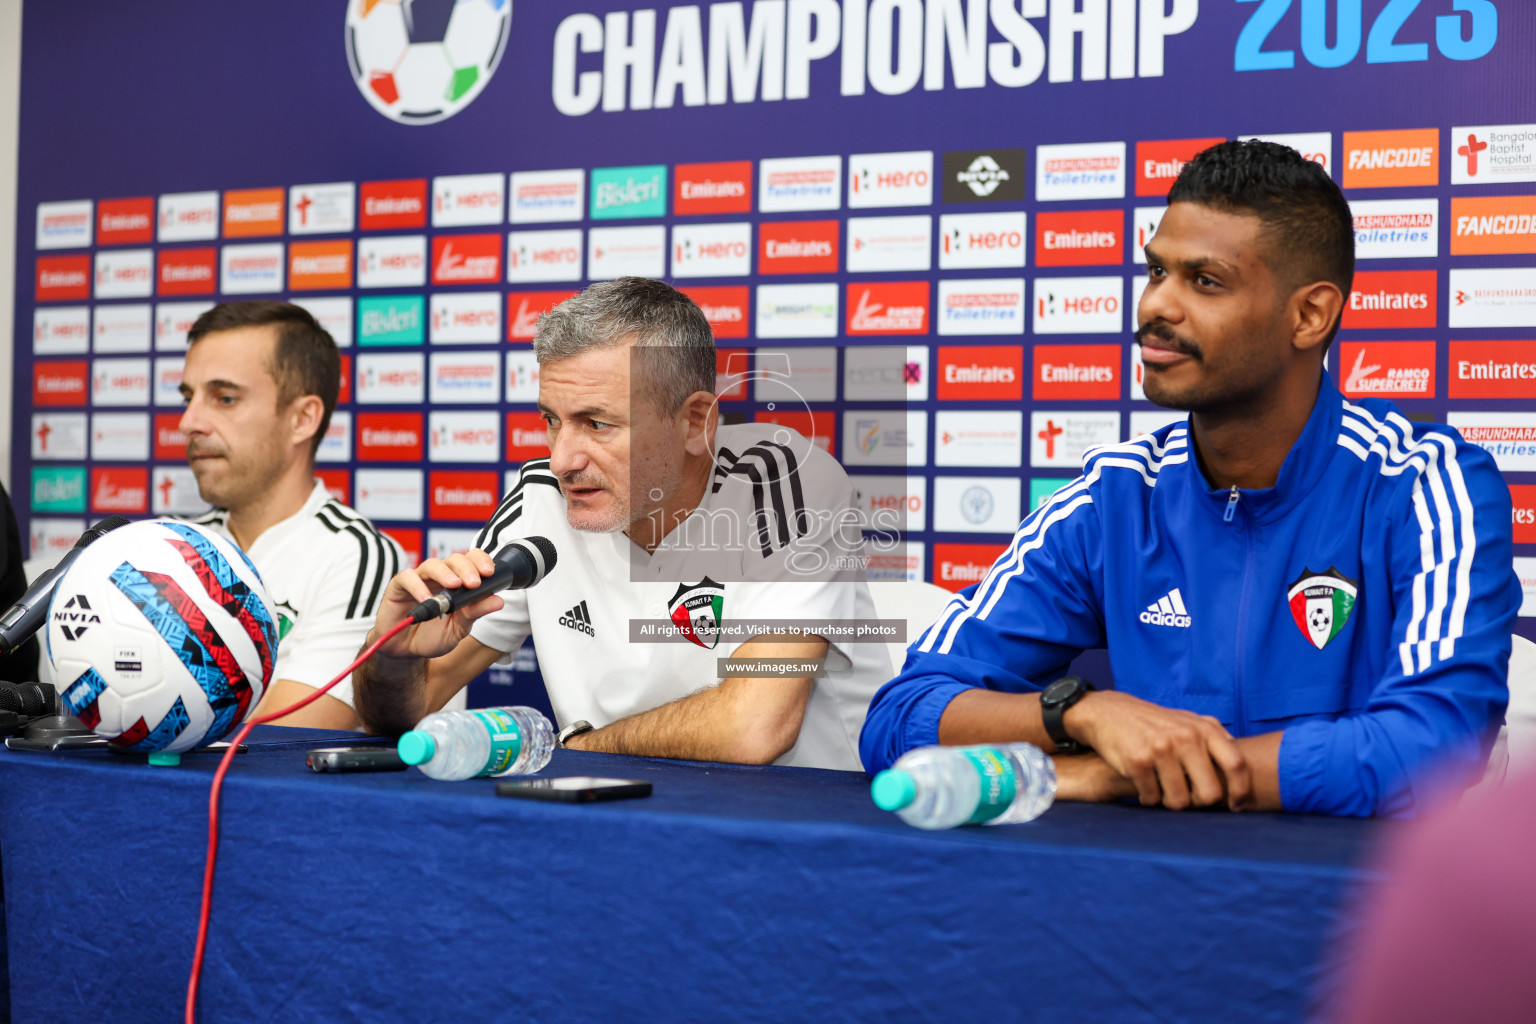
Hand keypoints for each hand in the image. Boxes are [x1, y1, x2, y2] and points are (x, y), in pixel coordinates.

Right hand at [370, 549, 505, 661]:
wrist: (407, 651)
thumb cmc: (433, 636)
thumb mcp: (459, 628)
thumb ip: (476, 612)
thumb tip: (499, 601)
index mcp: (458, 582)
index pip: (471, 561)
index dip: (481, 561)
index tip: (490, 573)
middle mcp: (439, 577)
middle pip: (455, 559)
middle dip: (467, 568)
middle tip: (474, 583)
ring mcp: (419, 579)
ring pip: (432, 564)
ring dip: (445, 573)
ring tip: (455, 585)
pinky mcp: (398, 587)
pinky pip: (407, 578)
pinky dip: (418, 586)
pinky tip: (427, 599)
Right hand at [1063, 691, 1251, 810]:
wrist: (1110, 712)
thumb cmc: (1156, 724)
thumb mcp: (1190, 722)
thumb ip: (1216, 741)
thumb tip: (1242, 774)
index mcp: (1205, 728)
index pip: (1237, 765)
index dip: (1241, 792)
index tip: (1235, 806)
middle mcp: (1186, 737)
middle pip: (1209, 794)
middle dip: (1198, 802)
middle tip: (1186, 796)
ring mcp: (1161, 748)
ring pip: (1179, 802)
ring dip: (1169, 801)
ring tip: (1161, 787)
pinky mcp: (1137, 761)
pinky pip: (1151, 799)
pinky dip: (1147, 797)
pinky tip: (1143, 783)